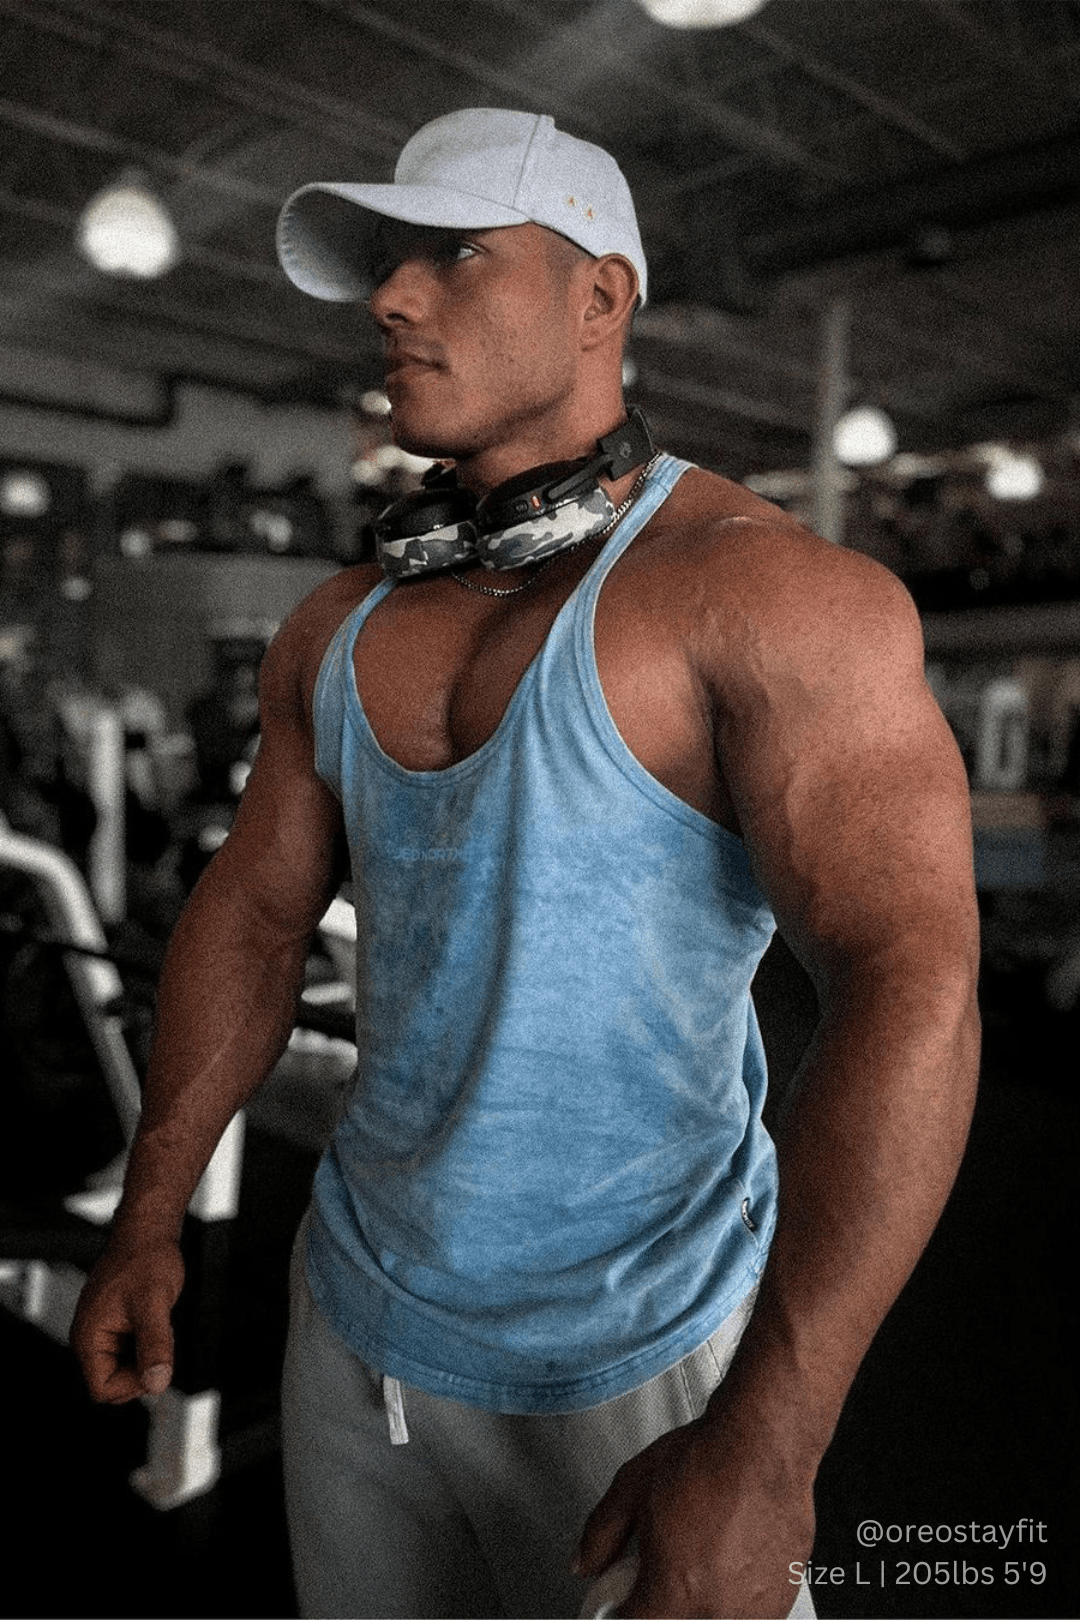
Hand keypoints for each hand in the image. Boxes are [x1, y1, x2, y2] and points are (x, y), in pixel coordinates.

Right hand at [70, 1237, 184, 1403]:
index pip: (103, 1389)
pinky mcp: (115, 1325)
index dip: (133, 1383)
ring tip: (156, 1322)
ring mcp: (102, 1331)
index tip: (155, 1359)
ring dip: (147, 1354)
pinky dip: (148, 1342)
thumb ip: (155, 1346)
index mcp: (88, 1338)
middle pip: (114, 1382)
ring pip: (126, 1367)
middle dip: (141, 1368)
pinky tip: (155, 1319)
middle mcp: (90, 1338)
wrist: (148, 1233)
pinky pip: (131, 1351)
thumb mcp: (154, 1305)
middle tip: (157, 1334)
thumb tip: (157, 1383)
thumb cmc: (145, 1259)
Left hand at [574, 1411, 814, 1617]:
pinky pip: (749, 1611)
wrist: (764, 1442)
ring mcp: (754, 1609)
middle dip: (665, 1598)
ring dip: (703, 1598)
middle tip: (669, 1558)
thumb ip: (601, 1534)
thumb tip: (584, 1562)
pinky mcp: (783, 1598)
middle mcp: (715, 1611)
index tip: (627, 1593)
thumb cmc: (707, 1459)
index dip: (624, 1604)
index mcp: (673, 1593)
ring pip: (712, 1618)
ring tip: (706, 1550)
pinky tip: (734, 1555)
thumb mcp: (632, 1488)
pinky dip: (736, 1593)